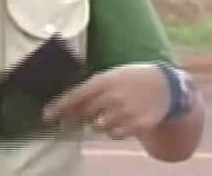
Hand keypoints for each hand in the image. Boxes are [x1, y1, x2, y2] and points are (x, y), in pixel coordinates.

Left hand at [43, 64, 170, 139]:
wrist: (165, 85)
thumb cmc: (130, 79)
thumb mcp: (110, 76)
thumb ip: (90, 90)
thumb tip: (67, 108)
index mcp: (103, 81)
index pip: (75, 96)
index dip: (59, 106)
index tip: (46, 115)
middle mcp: (112, 97)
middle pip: (84, 114)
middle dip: (79, 116)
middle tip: (81, 115)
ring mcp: (125, 112)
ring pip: (98, 127)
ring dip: (99, 122)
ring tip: (112, 111)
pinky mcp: (137, 126)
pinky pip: (114, 135)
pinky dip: (114, 130)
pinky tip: (123, 119)